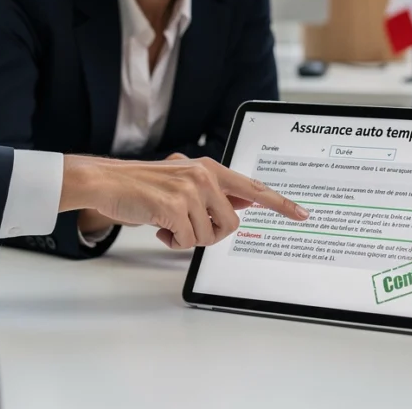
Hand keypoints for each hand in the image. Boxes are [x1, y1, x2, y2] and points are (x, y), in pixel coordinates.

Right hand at [60, 153, 308, 248]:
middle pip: (231, 224)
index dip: (280, 203)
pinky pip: (187, 241)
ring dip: (187, 238)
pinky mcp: (174, 207)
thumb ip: (216, 190)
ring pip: (208, 236)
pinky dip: (172, 242)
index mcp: (212, 168)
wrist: (109, 181)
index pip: (255, 188)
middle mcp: (205, 175)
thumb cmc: (147, 185)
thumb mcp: (186, 180)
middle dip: (211, 234)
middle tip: (188, 227)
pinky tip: (158, 227)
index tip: (301, 214)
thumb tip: (246, 203)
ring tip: (168, 223)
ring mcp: (190, 190)